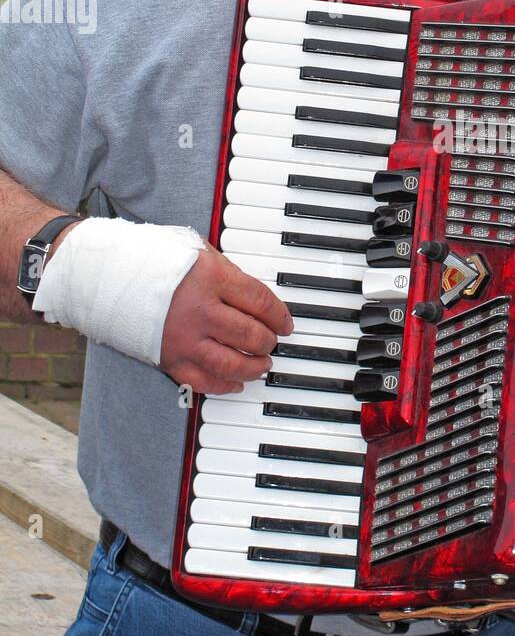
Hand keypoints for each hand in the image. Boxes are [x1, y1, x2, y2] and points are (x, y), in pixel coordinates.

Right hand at [159, 244, 293, 394]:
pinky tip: (236, 383)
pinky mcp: (168, 358)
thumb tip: (251, 294)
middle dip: (268, 341)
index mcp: (212, 278)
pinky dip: (223, 385)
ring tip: (262, 364)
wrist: (107, 275)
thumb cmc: (152, 259)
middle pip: (250, 334)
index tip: (285, 323)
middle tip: (272, 342)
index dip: (279, 315)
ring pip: (231, 363)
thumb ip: (226, 271)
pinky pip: (202, 381)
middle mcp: (200, 310)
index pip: (259, 301)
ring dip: (253, 367)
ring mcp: (184, 337)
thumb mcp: (196, 250)